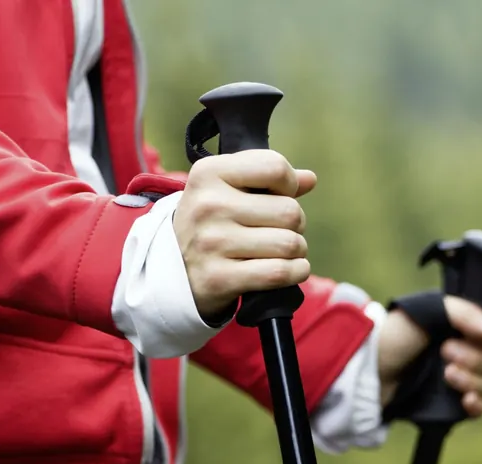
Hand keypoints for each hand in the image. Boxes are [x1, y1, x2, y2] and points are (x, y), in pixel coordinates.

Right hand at [174, 150, 316, 318]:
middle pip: (290, 211)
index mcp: (209, 173)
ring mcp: (212, 243)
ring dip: (297, 251)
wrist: (172, 270)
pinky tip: (293, 269)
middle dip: (296, 224)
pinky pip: (279, 272)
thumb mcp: (226, 190)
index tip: (280, 196)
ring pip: (289, 244)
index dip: (288, 184)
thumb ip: (267, 179)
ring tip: (282, 251)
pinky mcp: (219, 278)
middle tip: (281, 231)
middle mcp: (208, 205)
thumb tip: (309, 178)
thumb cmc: (210, 223)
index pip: (274, 167)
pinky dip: (296, 272)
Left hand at [377, 297, 481, 417]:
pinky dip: (477, 405)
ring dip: (472, 380)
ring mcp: (459, 379)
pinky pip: (479, 408)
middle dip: (474, 358)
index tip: (478, 335)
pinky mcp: (449, 403)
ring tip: (446, 375)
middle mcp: (466, 351)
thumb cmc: (394, 335)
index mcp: (464, 326)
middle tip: (444, 352)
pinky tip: (466, 401)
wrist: (366, 370)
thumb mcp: (427, 311)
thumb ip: (464, 314)